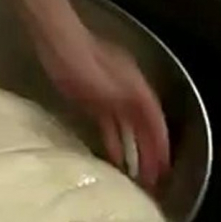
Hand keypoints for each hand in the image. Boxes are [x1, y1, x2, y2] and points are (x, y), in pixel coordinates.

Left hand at [32, 26, 169, 189]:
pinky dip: (115, 141)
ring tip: (137, 175)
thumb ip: (126, 103)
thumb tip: (145, 122)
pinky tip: (114, 157)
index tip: (165, 168)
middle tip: (154, 179)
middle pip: (144, 126)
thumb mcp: (104, 85)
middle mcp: (128, 91)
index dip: (161, 144)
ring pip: (128, 128)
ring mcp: (110, 95)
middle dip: (151, 152)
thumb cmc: (78, 60)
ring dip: (134, 149)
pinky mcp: (92, 99)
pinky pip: (109, 125)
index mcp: (135, 87)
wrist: (56, 42)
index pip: (155, 121)